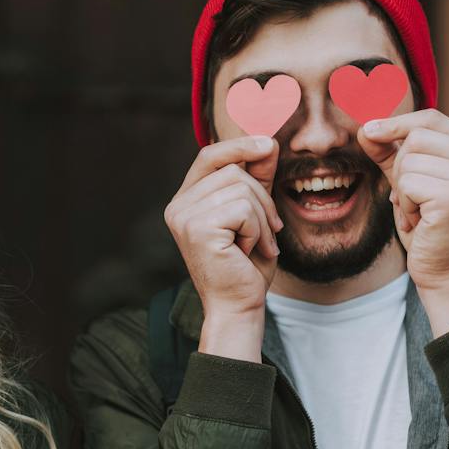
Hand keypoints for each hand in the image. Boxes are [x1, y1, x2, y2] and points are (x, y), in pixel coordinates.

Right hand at [164, 135, 283, 360]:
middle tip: (271, 229)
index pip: (209, 155)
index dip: (240, 145)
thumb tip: (267, 142)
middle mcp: (178, 206)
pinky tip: (251, 251)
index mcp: (186, 201)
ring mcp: (184, 217)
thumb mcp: (255, 215)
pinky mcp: (198, 229)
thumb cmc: (246, 266)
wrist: (238, 307)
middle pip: (233, 171)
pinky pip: (243, 209)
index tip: (270, 145)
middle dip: (262, 198)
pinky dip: (258, 230)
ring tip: (259, 244)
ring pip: (241, 189)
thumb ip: (256, 180)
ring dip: (263, 218)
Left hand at [358, 109, 448, 293]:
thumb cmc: (430, 229)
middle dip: (400, 169)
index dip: (396, 123)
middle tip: (413, 198)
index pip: (431, 119)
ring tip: (420, 212)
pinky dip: (405, 205)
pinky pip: (407, 184)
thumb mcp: (411, 183)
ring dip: (403, 191)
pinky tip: (421, 221)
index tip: (368, 131)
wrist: (446, 272)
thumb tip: (366, 129)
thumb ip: (392, 154)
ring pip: (408, 161)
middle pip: (416, 137)